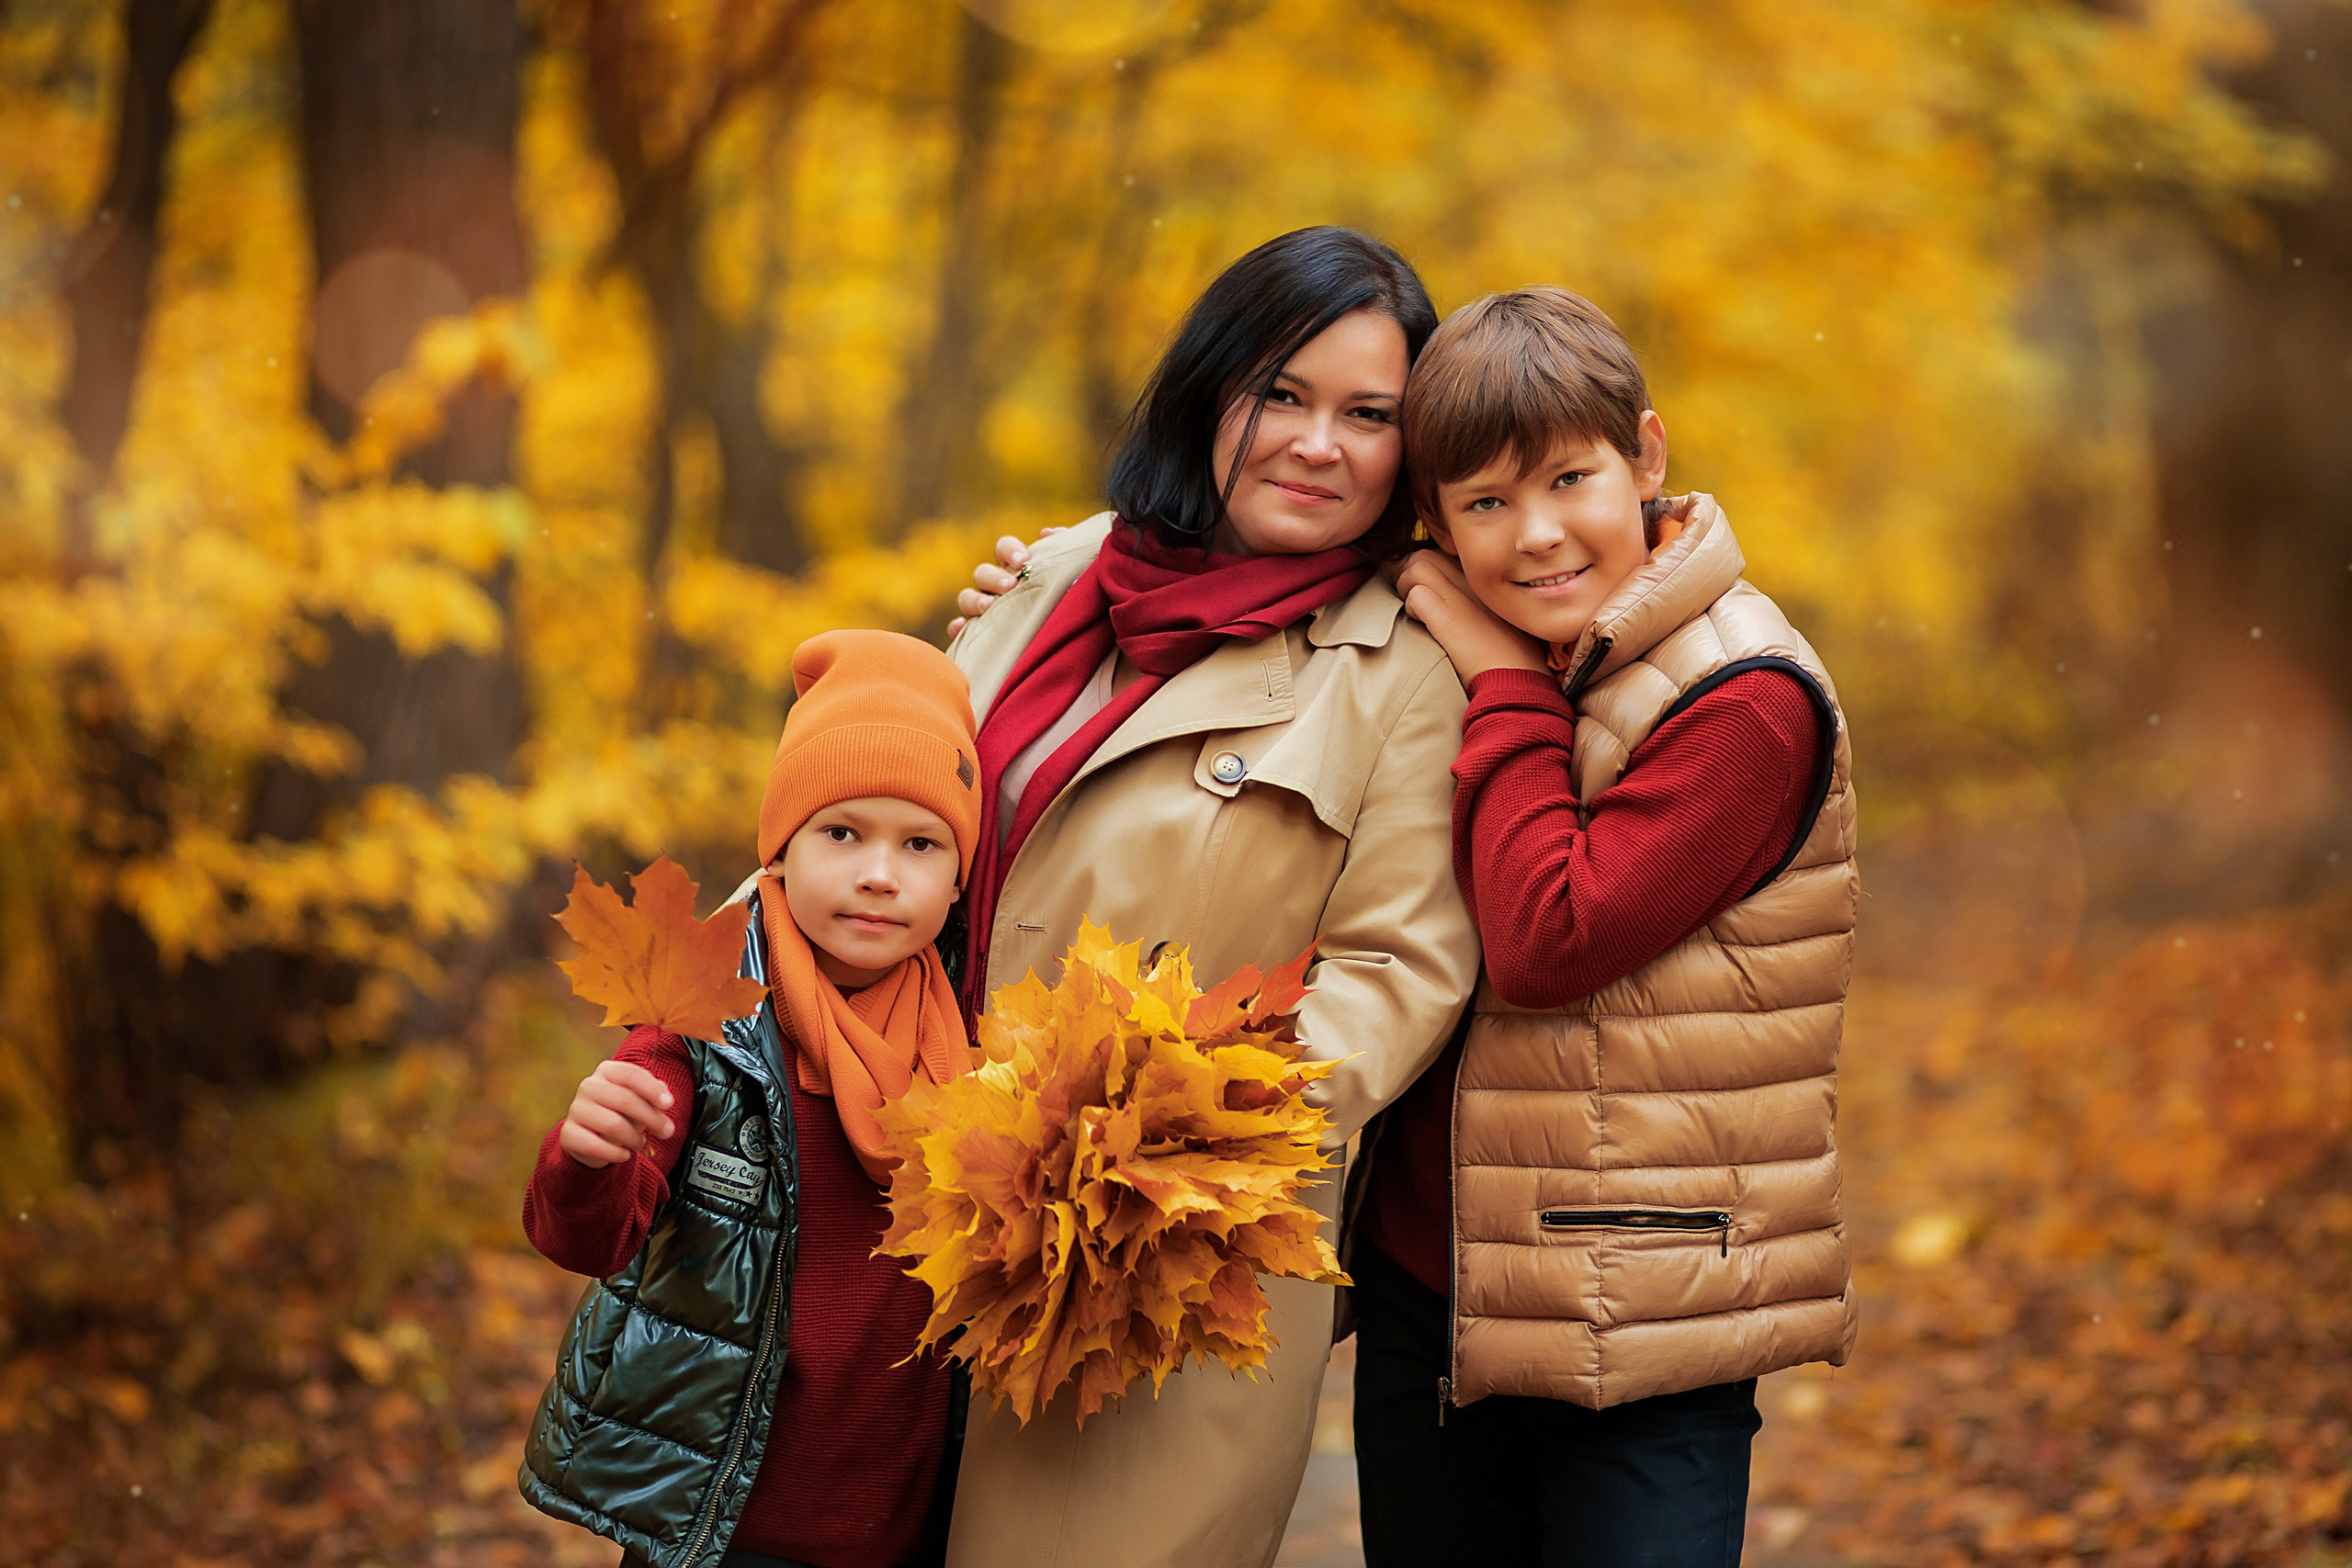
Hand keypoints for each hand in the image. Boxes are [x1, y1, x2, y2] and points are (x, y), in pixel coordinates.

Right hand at [559, 1059, 677, 1167]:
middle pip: (625, 1100)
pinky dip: (616, 1153)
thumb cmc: (622, 1112)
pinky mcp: (569, 1134)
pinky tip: (625, 1155)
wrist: (591, 1135)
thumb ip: (654, 1094)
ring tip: (640, 1143)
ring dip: (634, 1138)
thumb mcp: (639, 1099)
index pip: (631, 1074)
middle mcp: (589, 1086)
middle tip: (667, 1131)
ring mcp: (576, 1109)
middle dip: (652, 1118)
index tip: (669, 1104)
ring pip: (613, 1124)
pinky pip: (596, 1146)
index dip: (652, 1089)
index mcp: (607, 1071)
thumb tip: (665, 1097)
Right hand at [946, 528, 1061, 636]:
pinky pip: (960, 629)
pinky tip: (962, 628)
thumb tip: (1048, 533)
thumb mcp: (1070, 574)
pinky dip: (958, 627)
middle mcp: (996, 586)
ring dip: (975, 600)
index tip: (1024, 561)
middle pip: (982, 573)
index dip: (1010, 550)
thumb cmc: (1067, 599)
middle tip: (1011, 586)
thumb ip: (1061, 549)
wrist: (1068, 641)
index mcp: (1015, 568)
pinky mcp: (977, 635)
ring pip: (966, 598)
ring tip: (990, 607)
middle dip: (994, 577)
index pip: (1004, 548)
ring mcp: (984, 610)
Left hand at [1393, 550, 1550, 681]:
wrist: (1519, 679)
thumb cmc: (1512, 655)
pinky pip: (1417, 596)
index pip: (1443, 555)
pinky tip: (1420, 623)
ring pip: (1417, 567)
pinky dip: (1411, 607)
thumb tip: (1454, 600)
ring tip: (1414, 610)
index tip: (1421, 587)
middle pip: (1426, 555)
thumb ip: (1480, 602)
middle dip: (1407, 572)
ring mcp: (1462, 596)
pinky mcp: (1450, 618)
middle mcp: (1474, 580)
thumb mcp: (1502, 617)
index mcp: (1486, 579)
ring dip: (1405, 586)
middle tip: (1406, 596)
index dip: (1425, 570)